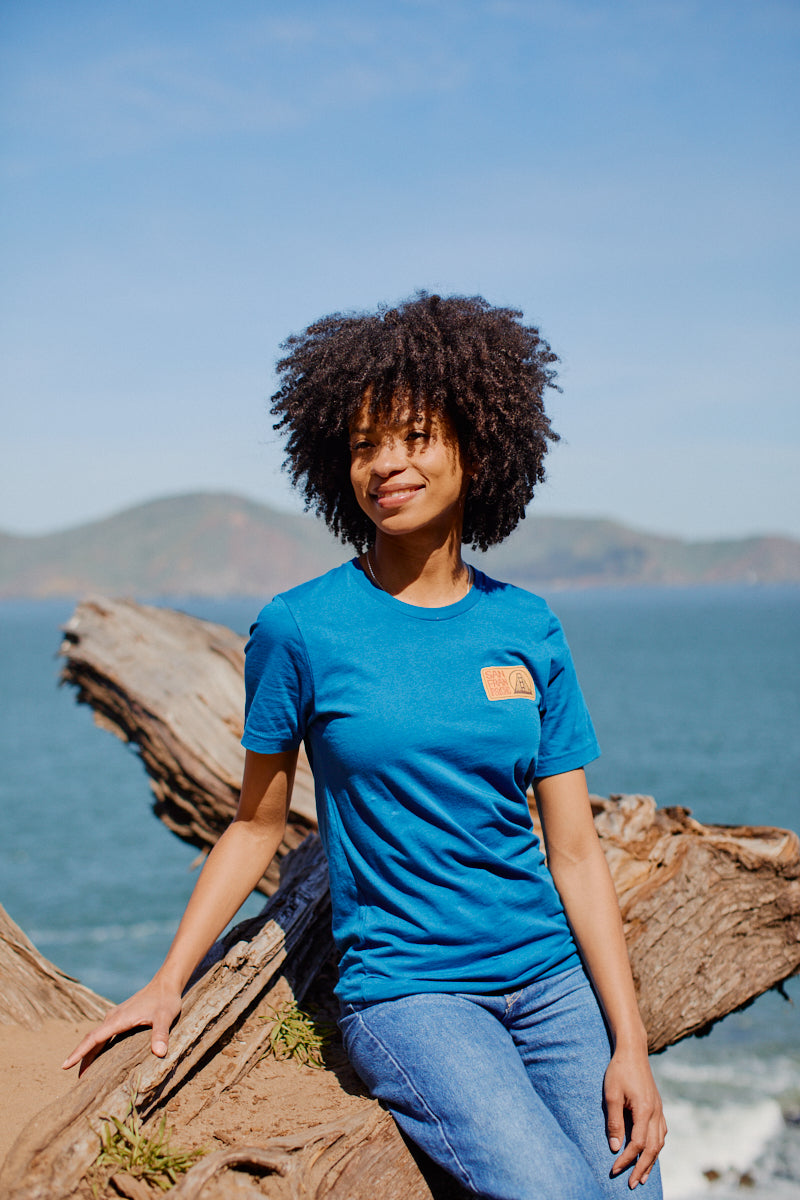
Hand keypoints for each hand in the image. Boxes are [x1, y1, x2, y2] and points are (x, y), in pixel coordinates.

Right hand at [61, 978, 182, 1075]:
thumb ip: (161, 1034)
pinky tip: (101, 1057)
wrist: (166, 983)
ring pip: (97, 1038)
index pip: (93, 1038)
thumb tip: (159, 1053)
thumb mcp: (165, 1017)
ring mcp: (116, 1017)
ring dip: (89, 1054)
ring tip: (85, 1074)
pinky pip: (104, 1035)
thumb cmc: (165, 1000)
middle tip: (77, 1082)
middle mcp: (113, 1018)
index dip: (79, 1053)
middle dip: (81, 1059)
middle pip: (91, 1040)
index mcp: (118, 1019)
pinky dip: (98, 1047)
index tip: (65, 1066)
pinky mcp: (121, 1018)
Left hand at [604, 1045, 666, 1188]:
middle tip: (632, 1184)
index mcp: (645, 1110)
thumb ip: (614, 1121)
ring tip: (642, 1176)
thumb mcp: (611, 1095)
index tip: (614, 1170)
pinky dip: (656, 1147)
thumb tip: (615, 1148)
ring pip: (659, 1142)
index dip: (626, 1160)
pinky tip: (651, 1154)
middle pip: (652, 1148)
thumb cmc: (619, 1070)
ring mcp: (659, 1110)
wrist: (633, 1051)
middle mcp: (655, 1113)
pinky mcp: (657, 1107)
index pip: (637, 1144)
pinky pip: (661, 1133)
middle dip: (642, 1168)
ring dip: (651, 1161)